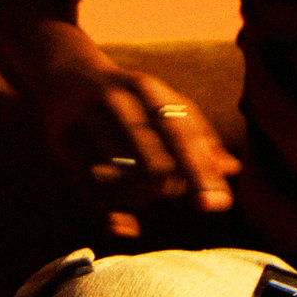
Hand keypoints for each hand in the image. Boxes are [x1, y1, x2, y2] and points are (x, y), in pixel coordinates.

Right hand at [37, 62, 240, 236]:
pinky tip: (128, 225)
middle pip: (156, 156)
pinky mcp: (63, 142)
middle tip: (186, 197)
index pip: (183, 134)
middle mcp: (121, 101)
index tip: (221, 204)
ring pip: (123, 176)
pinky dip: (113, 212)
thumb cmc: (127, 97)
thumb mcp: (162, 106)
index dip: (202, 170)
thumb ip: (197, 135)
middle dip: (177, 184)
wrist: (67, 71)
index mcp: (150, 91)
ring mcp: (90, 119)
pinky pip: (91, 187)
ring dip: (143, 197)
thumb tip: (233, 168)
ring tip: (148, 196)